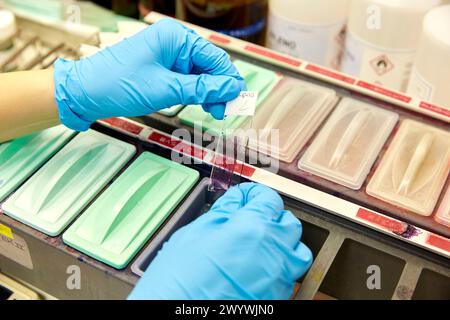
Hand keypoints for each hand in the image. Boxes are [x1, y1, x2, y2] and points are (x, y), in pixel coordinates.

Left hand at [54, 19, 244, 130]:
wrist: (85, 93)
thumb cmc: (119, 85)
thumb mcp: (166, 89)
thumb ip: (202, 88)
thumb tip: (232, 88)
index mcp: (176, 38)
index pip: (215, 57)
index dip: (229, 80)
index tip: (238, 100)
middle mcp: (174, 43)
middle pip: (209, 65)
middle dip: (219, 88)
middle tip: (224, 111)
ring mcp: (168, 55)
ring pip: (200, 74)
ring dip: (209, 93)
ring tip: (213, 111)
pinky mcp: (162, 68)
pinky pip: (187, 79)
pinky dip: (195, 93)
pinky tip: (200, 104)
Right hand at [128, 183, 312, 299]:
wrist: (179, 318)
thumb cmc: (179, 280)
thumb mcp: (194, 234)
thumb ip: (222, 213)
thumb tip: (236, 202)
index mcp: (252, 228)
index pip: (268, 198)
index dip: (254, 194)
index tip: (246, 197)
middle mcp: (273, 251)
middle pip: (288, 222)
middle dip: (272, 215)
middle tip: (251, 219)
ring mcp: (279, 277)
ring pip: (298, 250)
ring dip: (284, 242)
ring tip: (263, 244)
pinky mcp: (278, 297)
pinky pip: (291, 275)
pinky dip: (280, 266)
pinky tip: (260, 267)